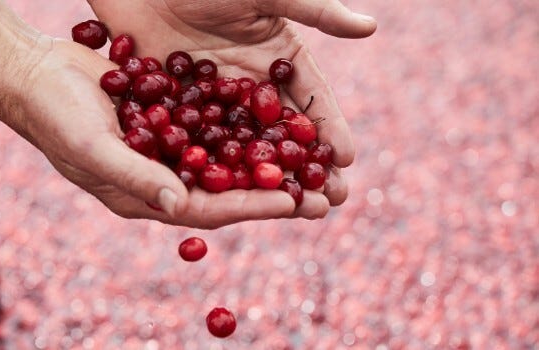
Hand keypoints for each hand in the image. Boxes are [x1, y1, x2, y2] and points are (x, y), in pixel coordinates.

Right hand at [0, 38, 298, 228]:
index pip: (208, 209)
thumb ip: (136, 176)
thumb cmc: (54, 116)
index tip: (293, 203)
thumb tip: (179, 207)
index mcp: (145, 196)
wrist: (34, 73)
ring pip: (228, 157)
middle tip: (320, 192)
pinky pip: (215, 123)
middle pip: (227, 188)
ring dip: (267, 157)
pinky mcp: (171, 116)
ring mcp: (168, 147)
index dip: (250, 206)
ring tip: (311, 158)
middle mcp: (163, 177)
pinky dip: (245, 122)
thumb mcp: (92, 147)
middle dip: (272, 189)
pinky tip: (277, 115)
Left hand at [88, 0, 376, 217]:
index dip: (330, 129)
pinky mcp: (184, 111)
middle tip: (328, 202)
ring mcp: (218, 102)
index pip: (312, 99)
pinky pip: (207, 145)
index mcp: (279, 58)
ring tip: (290, 212)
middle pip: (285, 134)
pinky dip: (219, 171)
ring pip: (249, 147)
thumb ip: (315, 10)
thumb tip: (370, 26)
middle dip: (307, 167)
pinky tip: (231, 199)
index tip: (346, 160)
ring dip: (268, 180)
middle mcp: (253, 86)